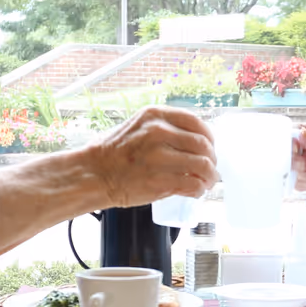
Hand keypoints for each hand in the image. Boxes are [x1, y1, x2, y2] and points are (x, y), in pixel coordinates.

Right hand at [87, 105, 217, 206]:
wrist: (93, 174)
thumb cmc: (112, 153)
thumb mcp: (138, 127)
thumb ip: (164, 129)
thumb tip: (194, 142)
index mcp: (154, 116)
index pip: (195, 121)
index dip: (209, 137)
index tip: (209, 146)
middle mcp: (158, 132)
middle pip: (203, 144)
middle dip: (212, 159)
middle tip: (211, 168)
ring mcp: (160, 157)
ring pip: (203, 165)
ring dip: (210, 176)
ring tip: (207, 182)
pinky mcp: (160, 180)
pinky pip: (192, 184)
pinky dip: (199, 189)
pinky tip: (196, 191)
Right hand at [293, 122, 305, 194]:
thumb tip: (301, 134)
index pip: (297, 132)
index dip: (291, 138)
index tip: (294, 145)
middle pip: (291, 152)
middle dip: (293, 158)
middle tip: (303, 162)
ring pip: (293, 169)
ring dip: (300, 172)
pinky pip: (299, 183)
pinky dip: (303, 183)